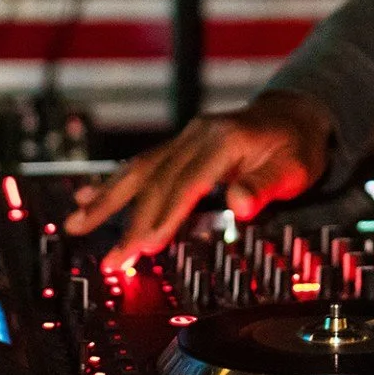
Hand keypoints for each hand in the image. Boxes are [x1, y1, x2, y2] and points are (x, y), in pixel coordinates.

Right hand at [63, 90, 333, 270]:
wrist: (295, 114)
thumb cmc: (297, 145)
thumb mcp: (295, 167)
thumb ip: (265, 186)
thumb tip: (239, 204)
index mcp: (224, 140)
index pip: (187, 185)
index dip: (165, 217)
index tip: (145, 246)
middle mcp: (198, 135)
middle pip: (156, 182)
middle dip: (129, 223)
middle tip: (110, 260)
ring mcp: (186, 137)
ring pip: (140, 171)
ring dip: (108, 201)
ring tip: (76, 224)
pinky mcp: (180, 144)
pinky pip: (143, 165)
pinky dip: (114, 184)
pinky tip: (88, 197)